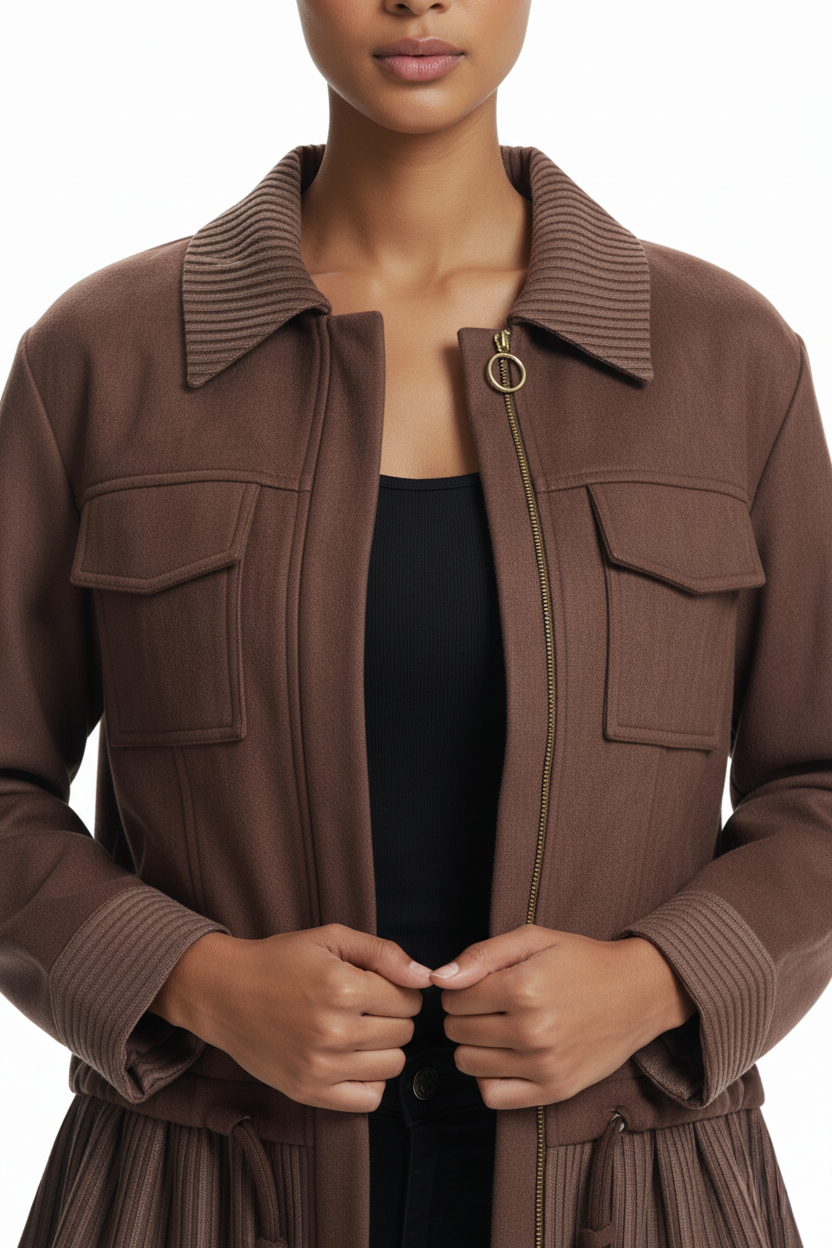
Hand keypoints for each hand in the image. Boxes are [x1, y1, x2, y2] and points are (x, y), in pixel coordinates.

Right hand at [149, 924, 432, 1111]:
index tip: (378, 985)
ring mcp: (321, 1066)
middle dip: (394, 1016)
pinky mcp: (308, 1092)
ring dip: (385, 1048)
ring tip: (360, 1031)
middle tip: (367, 1006)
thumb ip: (383, 953)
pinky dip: (370, 1081)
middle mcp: (334, 1030)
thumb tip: (426, 976)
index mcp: (342, 988)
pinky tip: (353, 1059)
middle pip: (404, 1033)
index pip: (409, 1000)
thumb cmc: (279, 960)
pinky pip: (369, 1100)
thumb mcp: (330, 939)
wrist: (223, 992)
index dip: (400, 989)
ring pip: (393, 1066)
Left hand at [429, 926, 695, 1108]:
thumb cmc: (581, 961)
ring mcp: (544, 1065)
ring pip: (469, 1064)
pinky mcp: (555, 1090)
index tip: (478, 984)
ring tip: (496, 1028)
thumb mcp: (534, 940)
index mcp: (523, 988)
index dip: (459, 989)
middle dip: (464, 1015)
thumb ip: (482, 955)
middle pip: (458, 1031)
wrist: (637, 993)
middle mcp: (532, 1030)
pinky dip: (489, 1078)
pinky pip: (493, 1096)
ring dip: (473, 1045)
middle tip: (488, 1004)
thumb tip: (439, 979)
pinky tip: (505, 1057)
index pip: (454, 998)